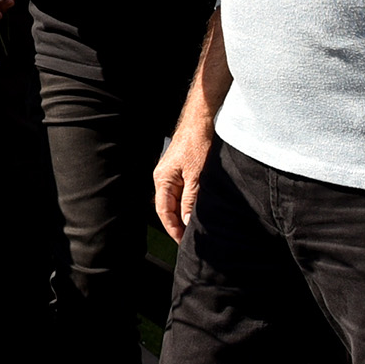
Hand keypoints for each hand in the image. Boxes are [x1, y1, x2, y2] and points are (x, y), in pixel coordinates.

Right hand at [153, 114, 212, 242]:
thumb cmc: (198, 144)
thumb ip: (191, 200)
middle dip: (179, 225)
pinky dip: (190, 204)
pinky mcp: (181, 171)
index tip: (183, 243)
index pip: (164, 212)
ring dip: (185, 214)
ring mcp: (172, 174)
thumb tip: (188, 222)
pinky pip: (182, 193)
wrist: (202, 120)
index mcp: (162, 180)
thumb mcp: (197, 176)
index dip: (173, 229)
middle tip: (193, 240)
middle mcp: (163, 178)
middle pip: (168, 208)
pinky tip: (200, 210)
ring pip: (176, 201)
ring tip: (198, 229)